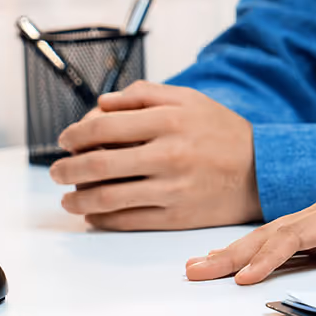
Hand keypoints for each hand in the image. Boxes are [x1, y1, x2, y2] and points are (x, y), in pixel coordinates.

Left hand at [48, 81, 260, 229]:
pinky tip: (92, 214)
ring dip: (78, 199)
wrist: (259, 171)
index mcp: (167, 120)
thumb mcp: (187, 99)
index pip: (103, 127)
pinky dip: (102, 219)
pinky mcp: (176, 216)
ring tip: (68, 198)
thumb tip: (100, 105)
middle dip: (67, 169)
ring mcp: (171, 189)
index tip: (65, 141)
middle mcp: (168, 155)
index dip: (75, 135)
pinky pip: (128, 220)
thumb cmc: (219, 131)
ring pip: (108, 198)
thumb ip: (142, 95)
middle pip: (99, 165)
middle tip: (56, 172)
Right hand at [185, 156, 315, 284]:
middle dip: (231, 254)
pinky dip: (254, 253)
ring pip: (270, 238)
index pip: (296, 236)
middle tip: (194, 272)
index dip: (268, 257)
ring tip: (199, 268)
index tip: (244, 277)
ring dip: (234, 253)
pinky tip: (234, 263)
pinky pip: (282, 244)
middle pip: (270, 235)